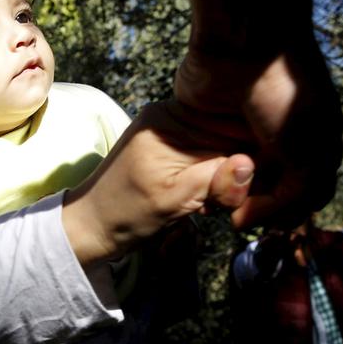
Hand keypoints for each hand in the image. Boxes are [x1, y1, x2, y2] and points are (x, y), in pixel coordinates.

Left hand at [62, 101, 254, 265]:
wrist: (90, 226)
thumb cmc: (124, 214)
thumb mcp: (172, 200)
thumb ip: (212, 181)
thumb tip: (250, 163)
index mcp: (169, 120)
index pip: (230, 126)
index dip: (249, 156)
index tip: (252, 187)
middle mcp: (172, 117)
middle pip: (231, 136)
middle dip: (235, 171)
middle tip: (222, 202)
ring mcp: (173, 133)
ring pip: (224, 151)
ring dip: (223, 181)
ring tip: (205, 204)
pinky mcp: (173, 150)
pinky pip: (208, 158)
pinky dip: (211, 181)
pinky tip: (200, 201)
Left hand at [171, 39, 342, 229]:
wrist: (243, 45)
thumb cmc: (285, 94)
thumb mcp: (308, 151)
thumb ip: (299, 193)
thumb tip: (260, 218)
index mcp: (314, 142)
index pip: (306, 195)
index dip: (288, 213)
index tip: (268, 223)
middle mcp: (280, 140)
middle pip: (269, 192)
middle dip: (256, 207)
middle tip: (239, 214)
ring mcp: (244, 133)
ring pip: (236, 182)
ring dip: (229, 197)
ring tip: (219, 203)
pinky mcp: (210, 126)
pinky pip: (206, 163)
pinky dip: (205, 180)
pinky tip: (199, 191)